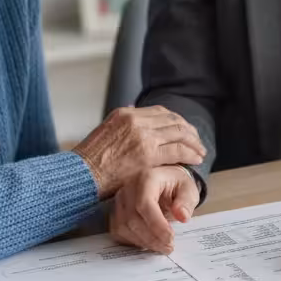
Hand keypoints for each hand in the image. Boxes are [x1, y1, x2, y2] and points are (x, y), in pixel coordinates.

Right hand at [73, 106, 204, 198]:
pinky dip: (190, 153)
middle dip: (189, 130)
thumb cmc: (91, 159)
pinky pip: (177, 150)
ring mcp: (143, 137)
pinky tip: (196, 159)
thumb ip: (123, 121)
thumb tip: (134, 107)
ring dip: (193, 142)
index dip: (177, 120)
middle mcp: (136, 121)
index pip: (161, 111)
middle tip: (196, 140)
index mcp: (126, 113)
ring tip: (200, 151)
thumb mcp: (105, 129)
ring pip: (179, 133)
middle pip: (173, 120)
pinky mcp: (148, 155)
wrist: (81, 174)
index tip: (184, 129)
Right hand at [110, 166, 200, 253]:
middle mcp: (128, 188)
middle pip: (133, 218)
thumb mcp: (188, 190)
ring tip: (162, 247)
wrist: (165, 182)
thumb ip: (186, 202)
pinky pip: (118, 231)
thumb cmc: (176, 185)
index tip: (170, 238)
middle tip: (169, 247)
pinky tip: (149, 243)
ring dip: (143, 241)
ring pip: (123, 227)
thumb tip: (182, 216)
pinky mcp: (115, 213)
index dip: (156, 224)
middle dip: (152, 237)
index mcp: (147, 177)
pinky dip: (133, 241)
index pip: (145, 203)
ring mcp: (119, 201)